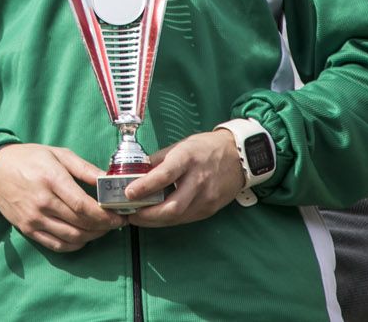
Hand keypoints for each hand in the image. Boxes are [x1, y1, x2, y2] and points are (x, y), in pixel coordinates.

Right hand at [0, 143, 125, 251]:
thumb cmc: (29, 158)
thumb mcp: (58, 154)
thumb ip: (85, 168)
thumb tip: (109, 181)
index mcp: (51, 179)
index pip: (84, 206)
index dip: (105, 215)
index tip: (119, 215)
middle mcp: (42, 201)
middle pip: (81, 223)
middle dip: (104, 226)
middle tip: (114, 221)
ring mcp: (33, 218)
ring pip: (72, 237)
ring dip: (92, 236)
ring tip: (101, 228)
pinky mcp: (27, 229)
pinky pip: (57, 245)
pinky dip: (75, 244)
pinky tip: (83, 236)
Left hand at [124, 129, 243, 226]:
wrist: (239, 156)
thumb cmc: (205, 148)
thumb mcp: (179, 146)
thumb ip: (157, 161)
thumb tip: (134, 173)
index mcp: (188, 158)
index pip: (165, 175)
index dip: (145, 186)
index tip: (128, 193)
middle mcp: (199, 180)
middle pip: (172, 206)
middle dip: (147, 215)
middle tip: (129, 214)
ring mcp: (207, 197)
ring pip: (178, 217)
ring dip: (154, 221)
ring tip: (138, 217)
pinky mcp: (210, 209)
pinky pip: (185, 218)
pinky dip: (168, 220)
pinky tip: (156, 216)